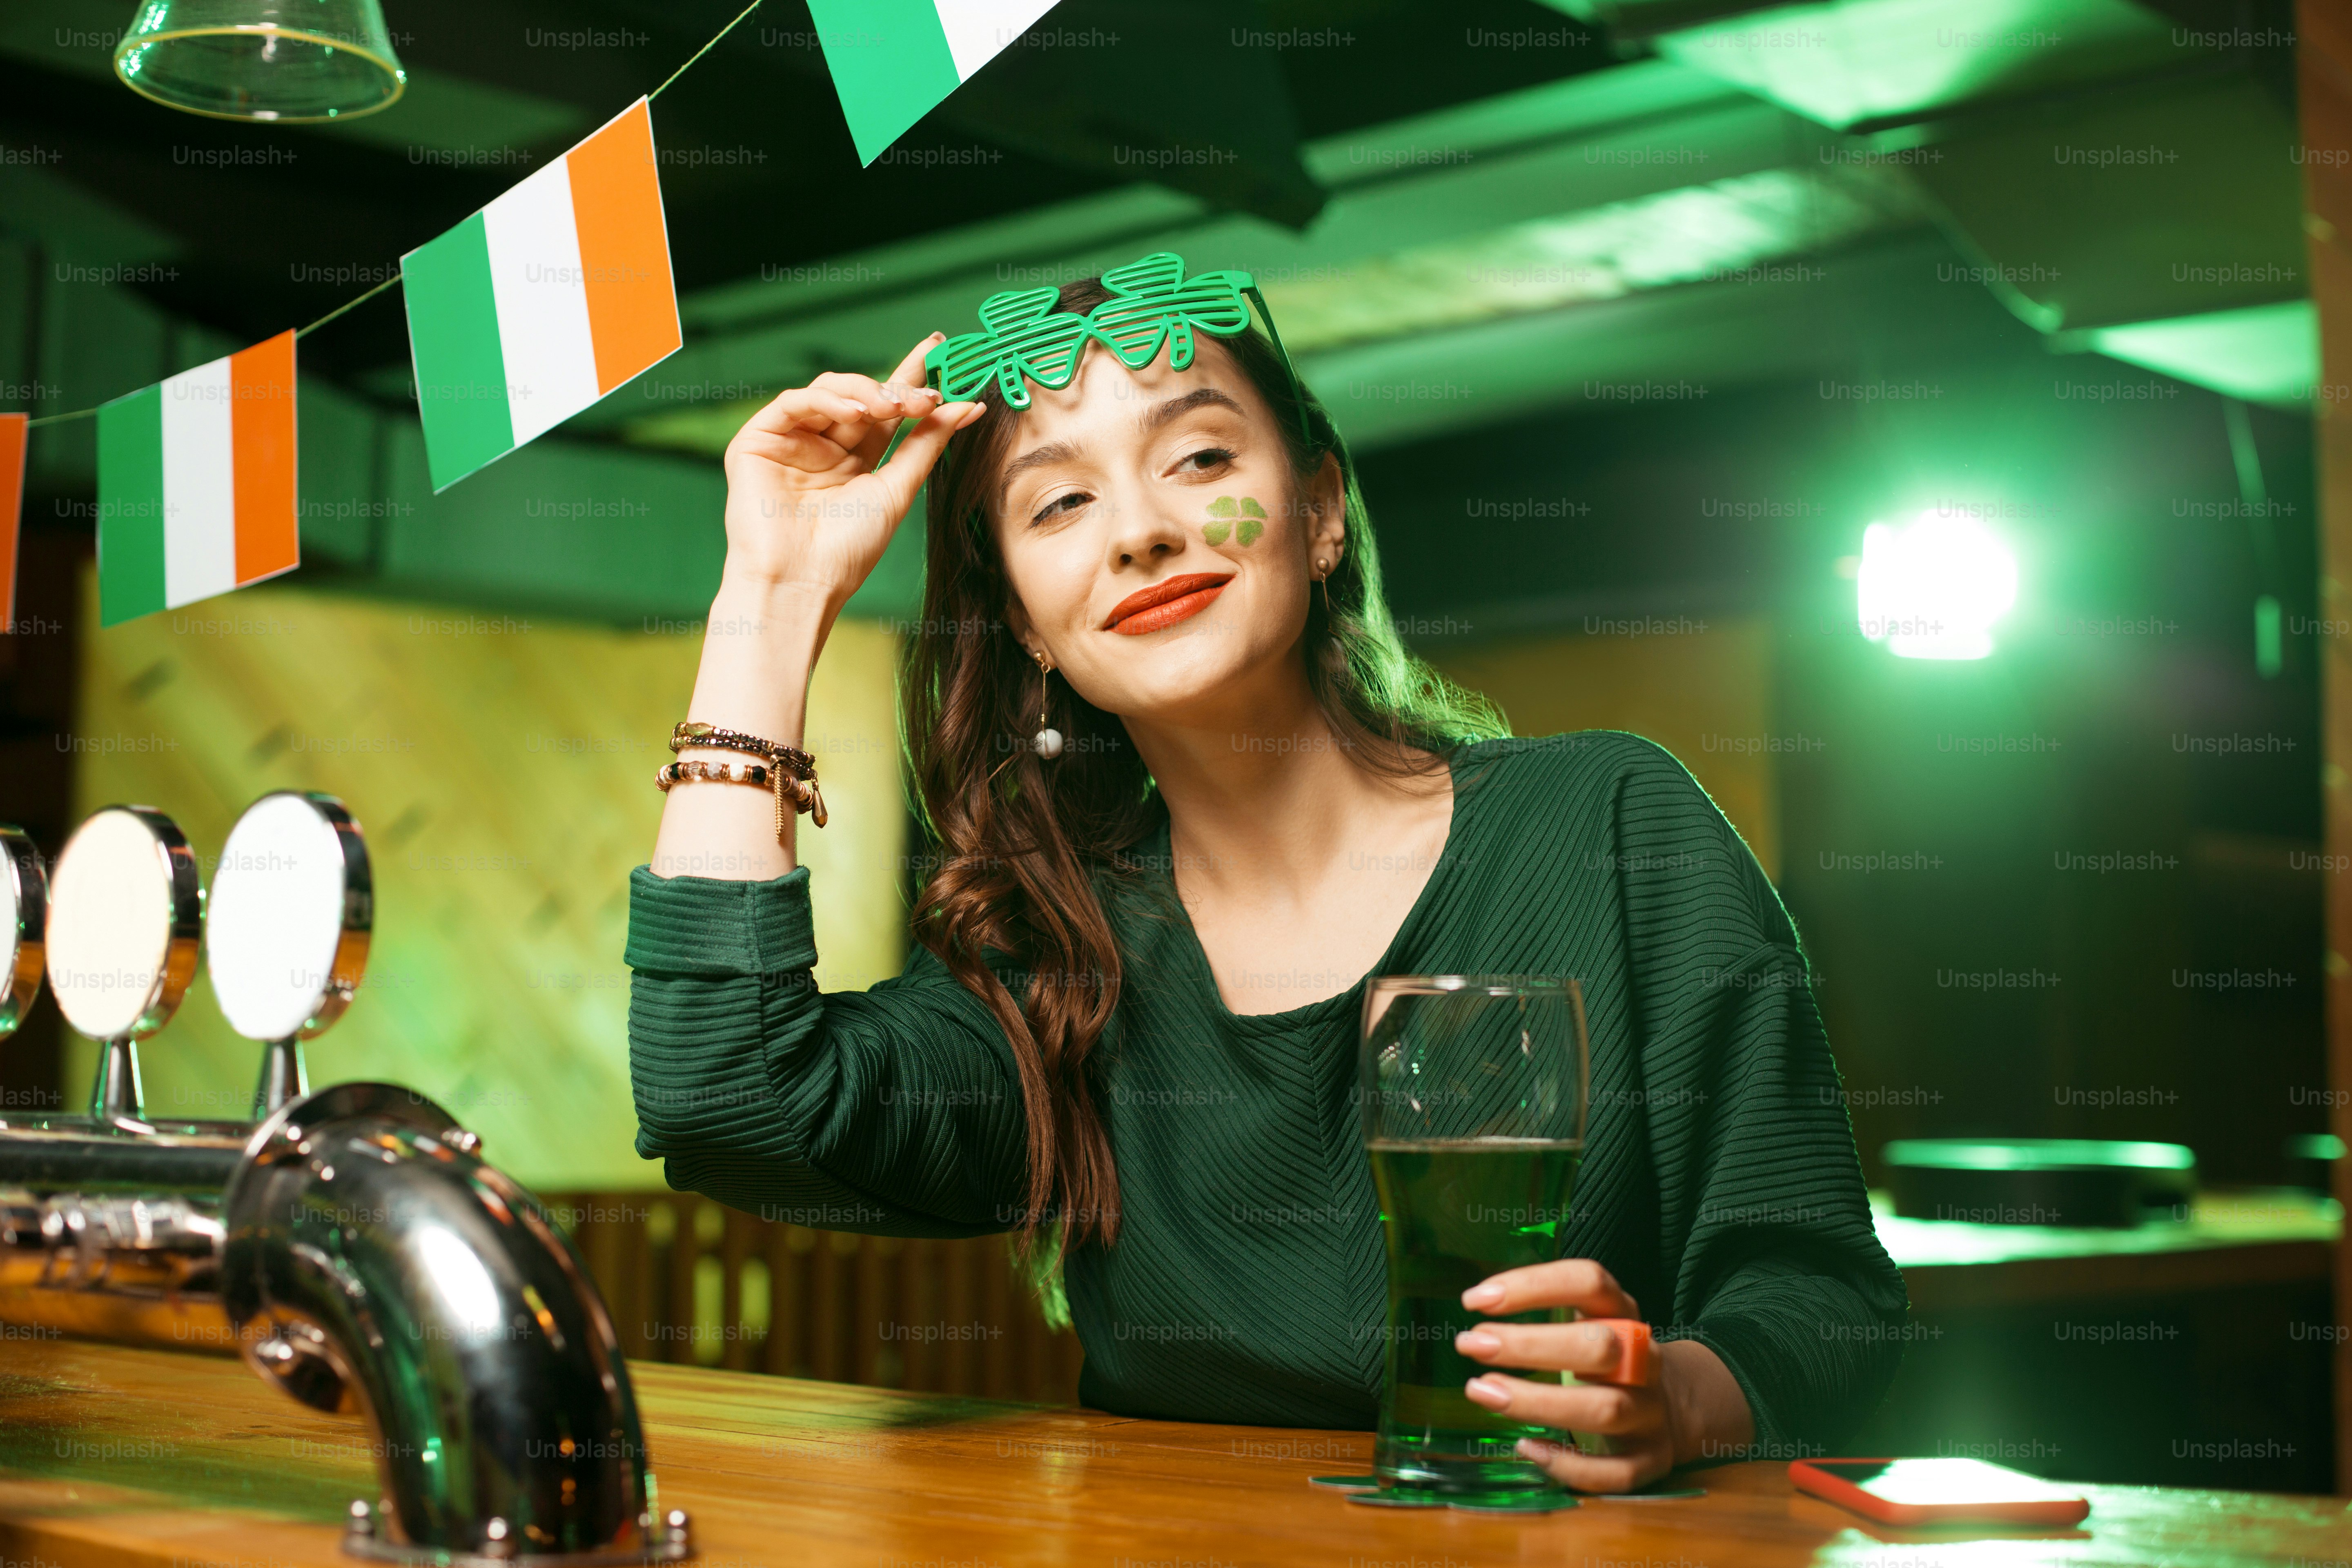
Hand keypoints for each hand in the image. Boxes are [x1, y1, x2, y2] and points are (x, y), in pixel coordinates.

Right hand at [719, 334, 982, 603]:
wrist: (801, 582)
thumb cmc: (848, 549)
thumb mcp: (897, 489)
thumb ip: (927, 444)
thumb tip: (968, 406)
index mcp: (854, 460)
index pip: (885, 410)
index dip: (910, 377)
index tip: (940, 348)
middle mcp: (822, 446)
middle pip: (860, 395)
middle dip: (895, 388)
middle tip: (924, 395)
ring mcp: (789, 441)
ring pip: (828, 391)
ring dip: (866, 392)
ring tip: (893, 407)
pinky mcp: (758, 440)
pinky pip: (793, 402)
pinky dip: (826, 401)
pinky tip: (856, 414)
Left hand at [1452, 1259, 1752, 1492]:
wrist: (1673, 1404)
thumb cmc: (1604, 1360)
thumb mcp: (1583, 1322)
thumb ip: (1542, 1314)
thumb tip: (1474, 1310)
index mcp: (1621, 1312)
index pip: (1588, 1282)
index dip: (1532, 1285)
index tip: (1474, 1300)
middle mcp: (1642, 1359)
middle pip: (1597, 1347)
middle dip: (1529, 1346)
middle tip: (1470, 1344)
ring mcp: (1651, 1410)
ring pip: (1605, 1409)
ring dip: (1537, 1402)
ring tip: (1482, 1391)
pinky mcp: (1652, 1457)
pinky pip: (1617, 1471)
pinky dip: (1569, 1465)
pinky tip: (1525, 1448)